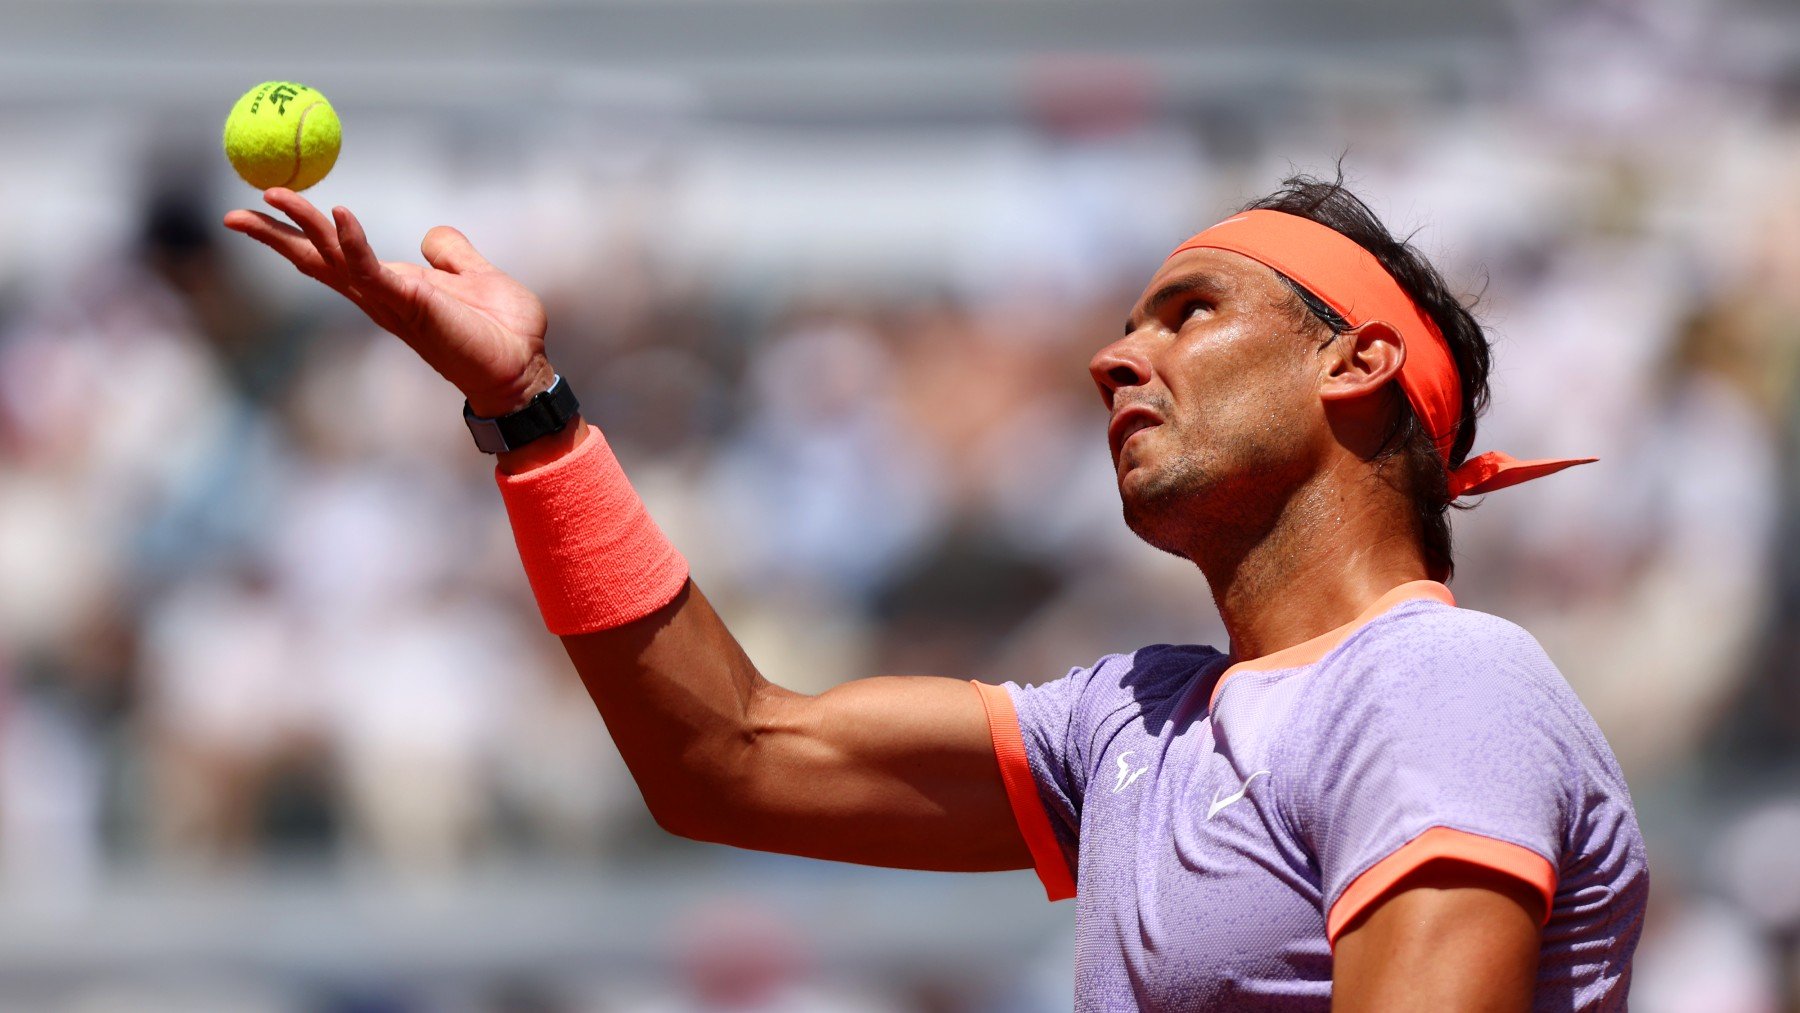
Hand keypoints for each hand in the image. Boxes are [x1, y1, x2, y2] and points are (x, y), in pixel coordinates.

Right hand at [223, 188, 552, 415]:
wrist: (523, 367)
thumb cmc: (502, 330)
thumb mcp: (476, 276)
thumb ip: (451, 253)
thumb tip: (431, 236)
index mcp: (392, 285)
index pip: (333, 256)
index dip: (299, 234)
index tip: (265, 208)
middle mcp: (381, 295)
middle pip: (316, 260)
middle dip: (275, 235)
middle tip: (232, 212)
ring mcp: (392, 301)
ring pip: (333, 259)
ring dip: (302, 226)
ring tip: (273, 194)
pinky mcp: (410, 304)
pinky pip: (372, 269)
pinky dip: (352, 241)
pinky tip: (337, 214)